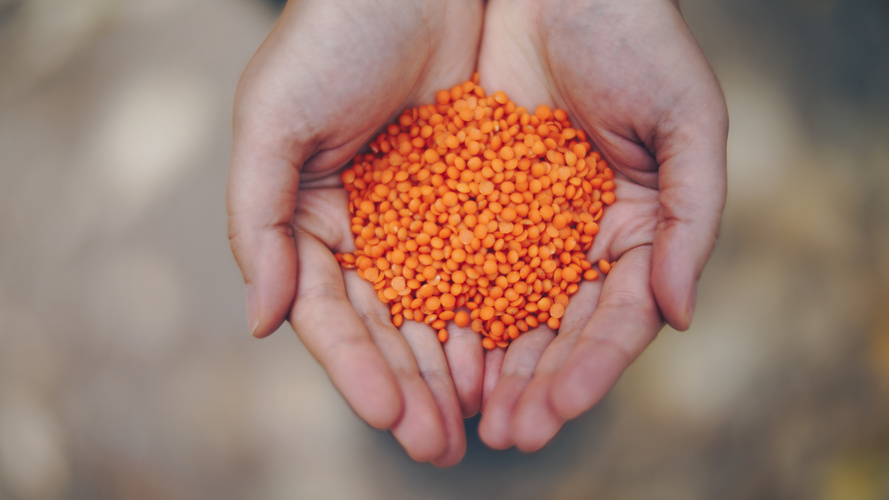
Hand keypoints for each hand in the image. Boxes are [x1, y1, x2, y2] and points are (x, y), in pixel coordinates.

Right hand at [226, 0, 483, 465]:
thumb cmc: (330, 35)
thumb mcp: (272, 121)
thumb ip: (258, 221)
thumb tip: (261, 322)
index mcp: (313, 222)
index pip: (334, 315)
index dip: (357, 369)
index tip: (389, 416)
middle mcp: (370, 231)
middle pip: (393, 327)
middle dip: (416, 389)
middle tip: (443, 447)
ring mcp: (427, 218)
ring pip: (445, 308)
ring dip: (461, 368)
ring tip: (485, 422)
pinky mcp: (482, 196)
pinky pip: (494, 265)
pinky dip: (502, 311)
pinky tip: (516, 354)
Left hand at [474, 0, 727, 450]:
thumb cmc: (635, 37)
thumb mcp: (688, 121)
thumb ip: (694, 221)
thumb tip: (681, 316)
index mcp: (637, 231)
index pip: (616, 319)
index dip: (589, 369)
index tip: (555, 410)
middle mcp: (578, 239)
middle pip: (554, 329)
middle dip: (531, 385)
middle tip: (504, 437)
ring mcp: (522, 223)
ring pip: (501, 308)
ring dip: (484, 365)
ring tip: (461, 413)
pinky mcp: (469, 198)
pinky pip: (452, 260)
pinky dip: (442, 305)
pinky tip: (427, 346)